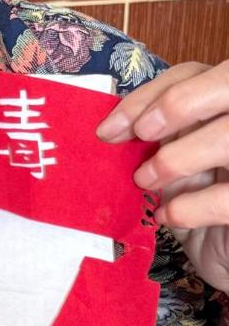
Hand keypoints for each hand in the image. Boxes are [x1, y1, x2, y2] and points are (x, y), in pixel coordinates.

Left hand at [97, 61, 228, 291]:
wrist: (221, 251)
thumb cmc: (195, 198)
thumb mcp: (171, 159)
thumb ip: (154, 134)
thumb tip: (108, 125)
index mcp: (223, 102)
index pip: (191, 74)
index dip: (149, 95)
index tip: (111, 128)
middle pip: (224, 85)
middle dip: (176, 105)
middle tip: (141, 135)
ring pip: (228, 136)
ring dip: (177, 158)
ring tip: (145, 181)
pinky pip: (227, 197)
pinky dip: (190, 207)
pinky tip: (166, 216)